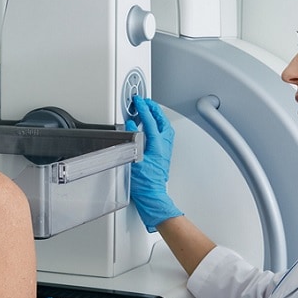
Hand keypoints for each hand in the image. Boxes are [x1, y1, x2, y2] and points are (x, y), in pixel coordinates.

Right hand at [124, 95, 182, 231]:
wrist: (152, 196)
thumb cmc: (144, 183)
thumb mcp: (134, 159)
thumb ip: (133, 140)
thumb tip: (132, 127)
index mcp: (158, 145)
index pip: (150, 121)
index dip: (143, 109)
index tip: (139, 101)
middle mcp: (164, 146)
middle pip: (162, 121)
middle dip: (154, 109)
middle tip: (146, 102)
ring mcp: (165, 150)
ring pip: (165, 127)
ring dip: (157, 117)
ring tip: (150, 110)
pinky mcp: (163, 155)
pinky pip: (164, 134)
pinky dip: (158, 126)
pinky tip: (152, 127)